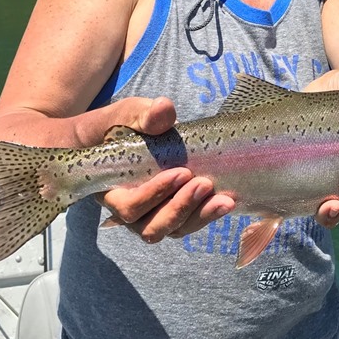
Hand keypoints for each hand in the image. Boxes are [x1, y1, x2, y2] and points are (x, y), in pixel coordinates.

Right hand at [96, 96, 235, 242]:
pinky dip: (207, 216)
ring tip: (223, 200)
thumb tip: (164, 108)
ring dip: (198, 216)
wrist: (134, 137)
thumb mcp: (131, 115)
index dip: (154, 194)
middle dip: (180, 207)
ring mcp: (153, 217)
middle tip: (204, 183)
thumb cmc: (126, 127)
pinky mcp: (174, 215)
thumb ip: (144, 115)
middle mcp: (131, 213)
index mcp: (113, 192)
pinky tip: (226, 201)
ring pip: (173, 230)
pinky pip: (188, 224)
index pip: (130, 207)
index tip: (181, 172)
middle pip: (152, 227)